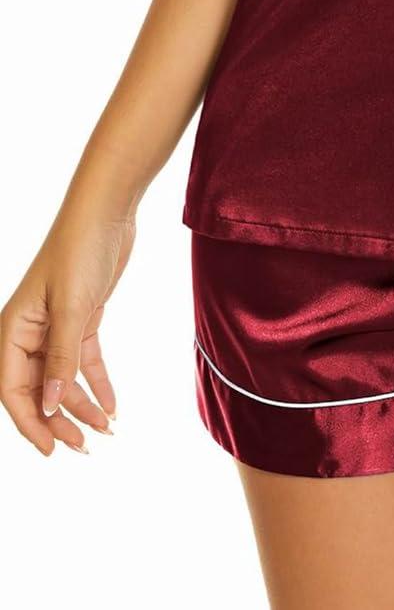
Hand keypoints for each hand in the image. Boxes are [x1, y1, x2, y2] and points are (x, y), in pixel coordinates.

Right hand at [1, 211, 134, 453]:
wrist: (107, 212)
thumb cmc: (80, 251)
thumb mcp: (72, 308)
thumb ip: (61, 359)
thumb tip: (49, 407)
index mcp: (13, 330)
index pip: (13, 389)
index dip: (31, 423)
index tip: (52, 449)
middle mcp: (29, 332)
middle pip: (38, 389)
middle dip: (58, 421)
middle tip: (84, 447)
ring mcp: (55, 326)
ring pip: (62, 378)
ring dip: (81, 406)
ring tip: (105, 431)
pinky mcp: (81, 318)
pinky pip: (84, 360)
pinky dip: (97, 383)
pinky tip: (113, 406)